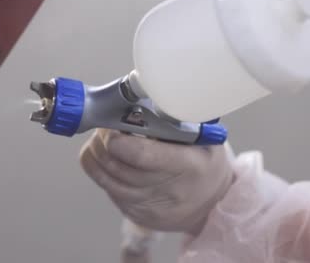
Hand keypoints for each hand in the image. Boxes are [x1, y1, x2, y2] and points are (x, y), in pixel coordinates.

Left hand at [80, 129, 233, 233]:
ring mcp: (149, 206)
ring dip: (97, 153)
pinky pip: (105, 187)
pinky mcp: (135, 214)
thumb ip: (174, 118)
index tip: (112, 123)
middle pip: (115, 164)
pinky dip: (100, 169)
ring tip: (103, 137)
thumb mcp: (203, 135)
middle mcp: (167, 190)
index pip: (140, 154)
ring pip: (104, 176)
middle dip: (102, 140)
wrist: (212, 202)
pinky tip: (109, 155)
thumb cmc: (203, 160)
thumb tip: (138, 96)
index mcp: (188, 165)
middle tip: (104, 123)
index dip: (116, 138)